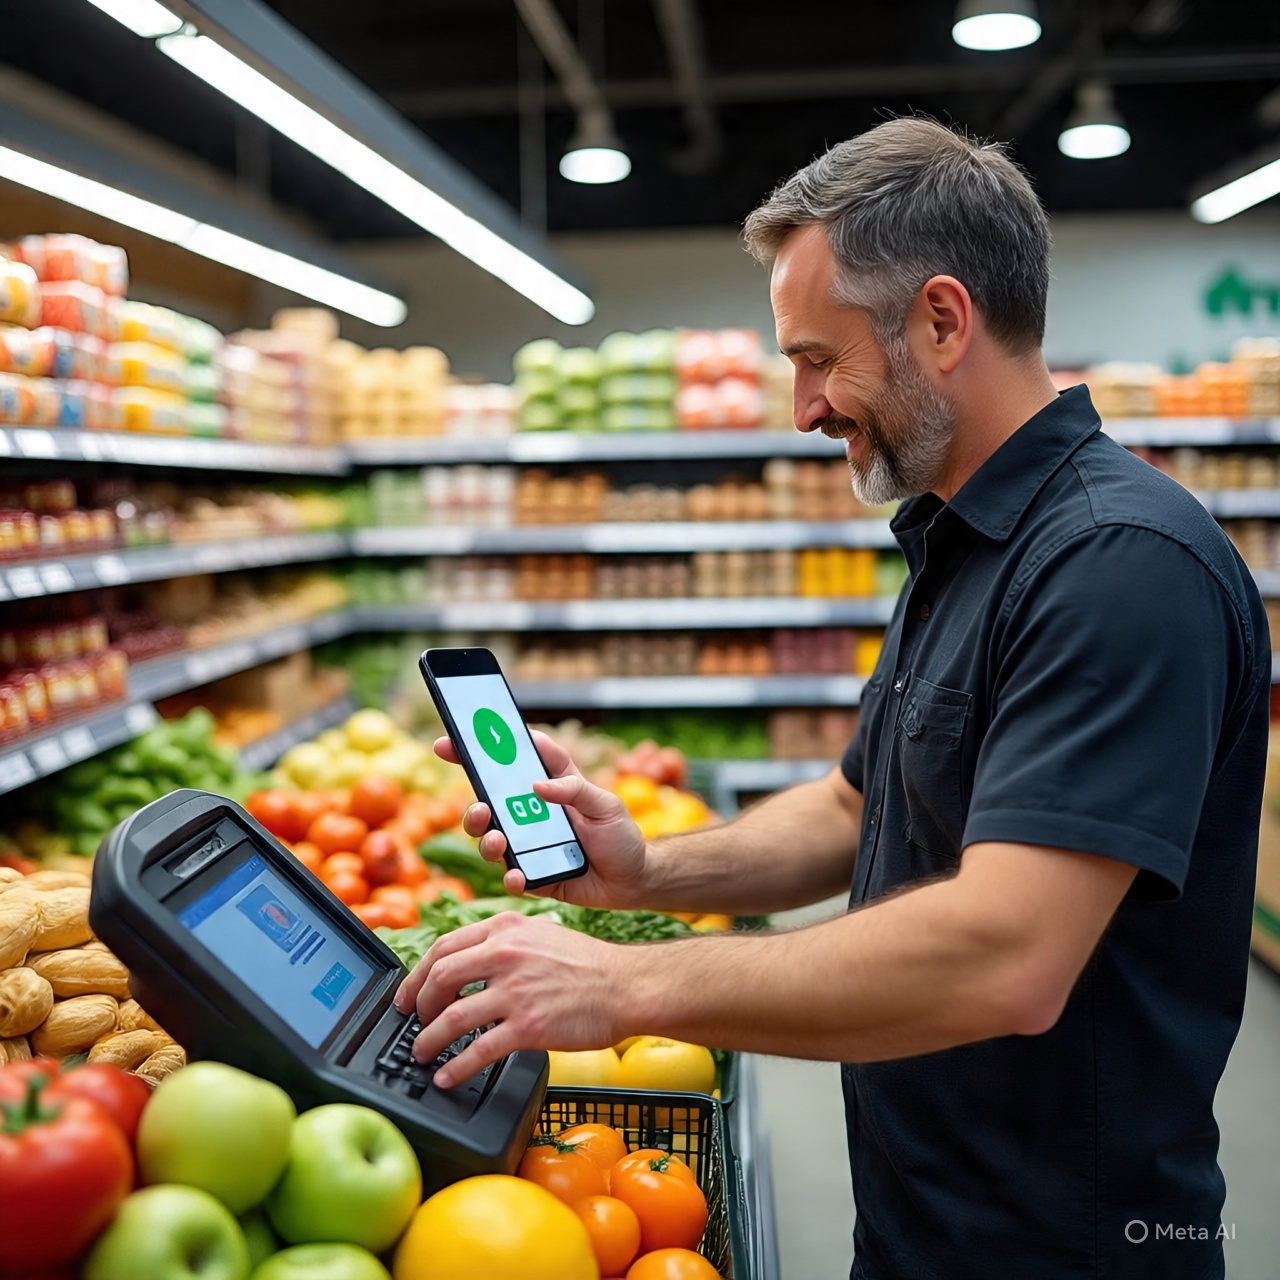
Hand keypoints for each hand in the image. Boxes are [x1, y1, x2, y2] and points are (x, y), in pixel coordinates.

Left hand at [394, 912, 629, 1087]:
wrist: (628, 986)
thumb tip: (470, 961)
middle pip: (439, 978)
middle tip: (415, 1023)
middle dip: (418, 1006)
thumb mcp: (541, 933)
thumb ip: (505, 941)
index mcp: (506, 929)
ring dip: (428, 1041)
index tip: (409, 994)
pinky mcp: (528, 1026)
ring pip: (451, 1018)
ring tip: (422, 1054)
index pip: (444, 947)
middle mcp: (506, 954)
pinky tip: (448, 1078)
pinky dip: (456, 1068)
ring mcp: (516, 991)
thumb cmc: (590, 964)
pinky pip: (478, 1051)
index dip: (417, 975)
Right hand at [434, 729, 648, 907]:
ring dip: (487, 841)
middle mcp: (532, 815)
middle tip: (481, 808)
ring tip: (499, 842)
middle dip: (474, 805)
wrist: (633, 883)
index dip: (482, 747)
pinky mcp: (532, 876)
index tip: (452, 741)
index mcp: (549, 786)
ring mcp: (529, 846)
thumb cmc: (621, 836)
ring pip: (491, 840)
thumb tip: (538, 786)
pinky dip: (511, 877)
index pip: (512, 761)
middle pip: (489, 803)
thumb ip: (575, 790)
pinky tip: (519, 877)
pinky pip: (512, 877)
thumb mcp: (606, 806)